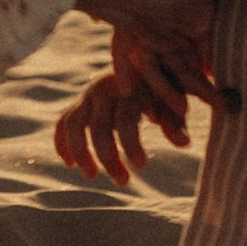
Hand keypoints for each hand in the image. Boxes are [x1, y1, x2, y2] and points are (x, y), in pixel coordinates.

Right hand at [54, 34, 192, 187]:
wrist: (146, 64)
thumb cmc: (164, 88)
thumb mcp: (173, 102)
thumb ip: (175, 121)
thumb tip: (183, 143)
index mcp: (129, 88)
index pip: (125, 119)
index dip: (131, 144)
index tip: (141, 166)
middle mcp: (104, 89)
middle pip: (98, 127)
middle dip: (108, 157)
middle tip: (124, 181)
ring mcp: (89, 96)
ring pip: (73, 125)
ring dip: (81, 153)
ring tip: (92, 175)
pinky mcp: (82, 103)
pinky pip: (64, 122)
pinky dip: (62, 142)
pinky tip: (69, 163)